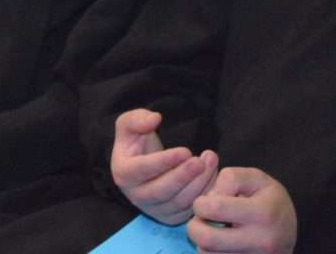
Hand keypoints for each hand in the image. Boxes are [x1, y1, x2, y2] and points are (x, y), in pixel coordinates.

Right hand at [110, 107, 220, 226]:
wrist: (143, 165)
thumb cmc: (137, 143)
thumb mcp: (129, 125)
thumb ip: (137, 119)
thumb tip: (155, 118)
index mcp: (123, 173)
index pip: (142, 170)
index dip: (164, 162)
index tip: (185, 151)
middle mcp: (136, 196)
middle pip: (161, 191)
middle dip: (184, 176)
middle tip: (202, 161)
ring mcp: (154, 209)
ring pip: (179, 202)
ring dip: (198, 183)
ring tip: (211, 162)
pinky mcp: (170, 217)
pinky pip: (190, 210)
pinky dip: (204, 194)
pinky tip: (212, 176)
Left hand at [189, 167, 295, 253]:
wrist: (289, 231)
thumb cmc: (269, 200)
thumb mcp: (256, 178)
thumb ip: (231, 178)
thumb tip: (210, 198)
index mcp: (263, 212)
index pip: (214, 208)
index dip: (200, 203)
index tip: (206, 202)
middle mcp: (262, 241)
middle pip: (208, 239)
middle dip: (194, 227)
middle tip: (201, 220)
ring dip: (201, 243)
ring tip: (211, 232)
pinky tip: (218, 245)